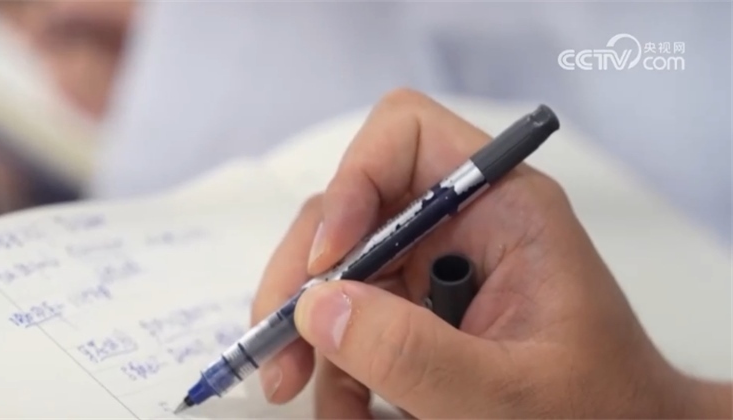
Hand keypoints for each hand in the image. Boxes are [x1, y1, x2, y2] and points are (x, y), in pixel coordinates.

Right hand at [251, 89, 731, 417]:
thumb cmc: (596, 413)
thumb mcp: (503, 393)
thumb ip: (412, 353)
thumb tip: (315, 306)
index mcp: (501, 208)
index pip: (406, 135)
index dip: (353, 181)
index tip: (326, 262)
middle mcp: (457, 225)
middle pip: (347, 212)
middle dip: (302, 280)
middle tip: (276, 350)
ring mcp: (432, 270)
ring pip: (336, 274)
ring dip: (310, 337)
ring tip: (304, 395)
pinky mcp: (416, 314)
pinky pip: (350, 322)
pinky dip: (334, 366)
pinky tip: (345, 409)